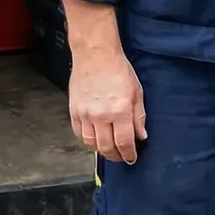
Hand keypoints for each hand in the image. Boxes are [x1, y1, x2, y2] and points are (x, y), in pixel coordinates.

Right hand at [69, 46, 146, 162]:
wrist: (95, 55)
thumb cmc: (118, 70)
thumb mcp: (136, 91)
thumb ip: (139, 116)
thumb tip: (141, 135)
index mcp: (120, 111)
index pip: (124, 142)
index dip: (129, 154)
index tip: (132, 158)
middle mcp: (101, 116)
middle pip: (106, 147)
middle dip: (115, 156)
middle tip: (121, 157)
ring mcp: (85, 115)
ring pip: (91, 144)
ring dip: (101, 151)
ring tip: (108, 150)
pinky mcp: (74, 112)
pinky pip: (79, 134)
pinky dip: (87, 141)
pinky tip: (95, 139)